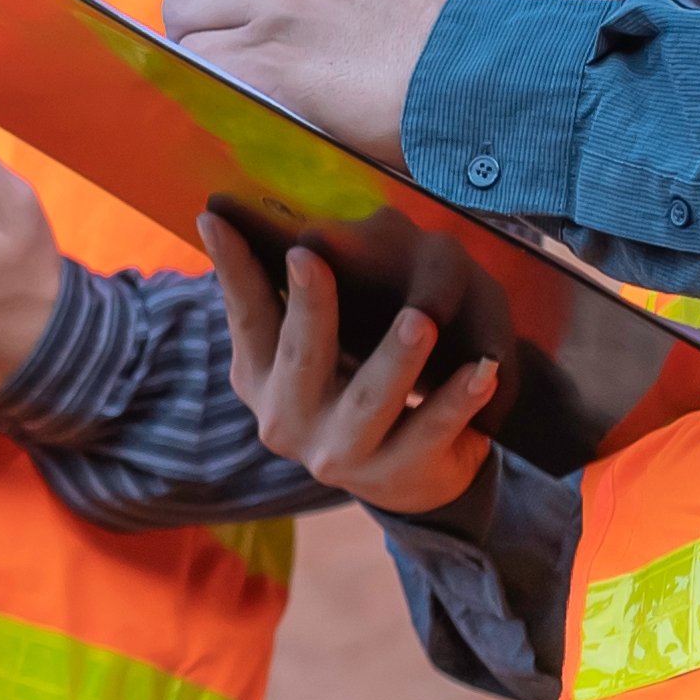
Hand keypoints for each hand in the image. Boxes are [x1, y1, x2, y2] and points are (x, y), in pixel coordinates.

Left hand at [160, 0, 450, 160]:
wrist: (460, 84)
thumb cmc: (421, 41)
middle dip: (205, 14)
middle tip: (239, 46)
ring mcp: (273, 2)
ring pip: (183, 16)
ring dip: (202, 48)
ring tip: (248, 72)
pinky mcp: (262, 59)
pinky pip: (194, 62)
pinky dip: (208, 83)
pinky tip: (249, 93)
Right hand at [205, 218, 499, 513]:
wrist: (401, 480)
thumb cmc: (344, 393)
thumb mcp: (301, 353)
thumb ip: (275, 301)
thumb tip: (231, 221)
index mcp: (260, 380)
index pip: (246, 317)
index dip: (232, 269)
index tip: (216, 219)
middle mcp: (290, 422)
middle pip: (301, 358)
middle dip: (309, 307)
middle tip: (309, 254)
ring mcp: (343, 454)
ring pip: (371, 401)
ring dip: (396, 359)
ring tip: (421, 321)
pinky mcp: (400, 474)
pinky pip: (433, 430)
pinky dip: (458, 400)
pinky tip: (482, 371)